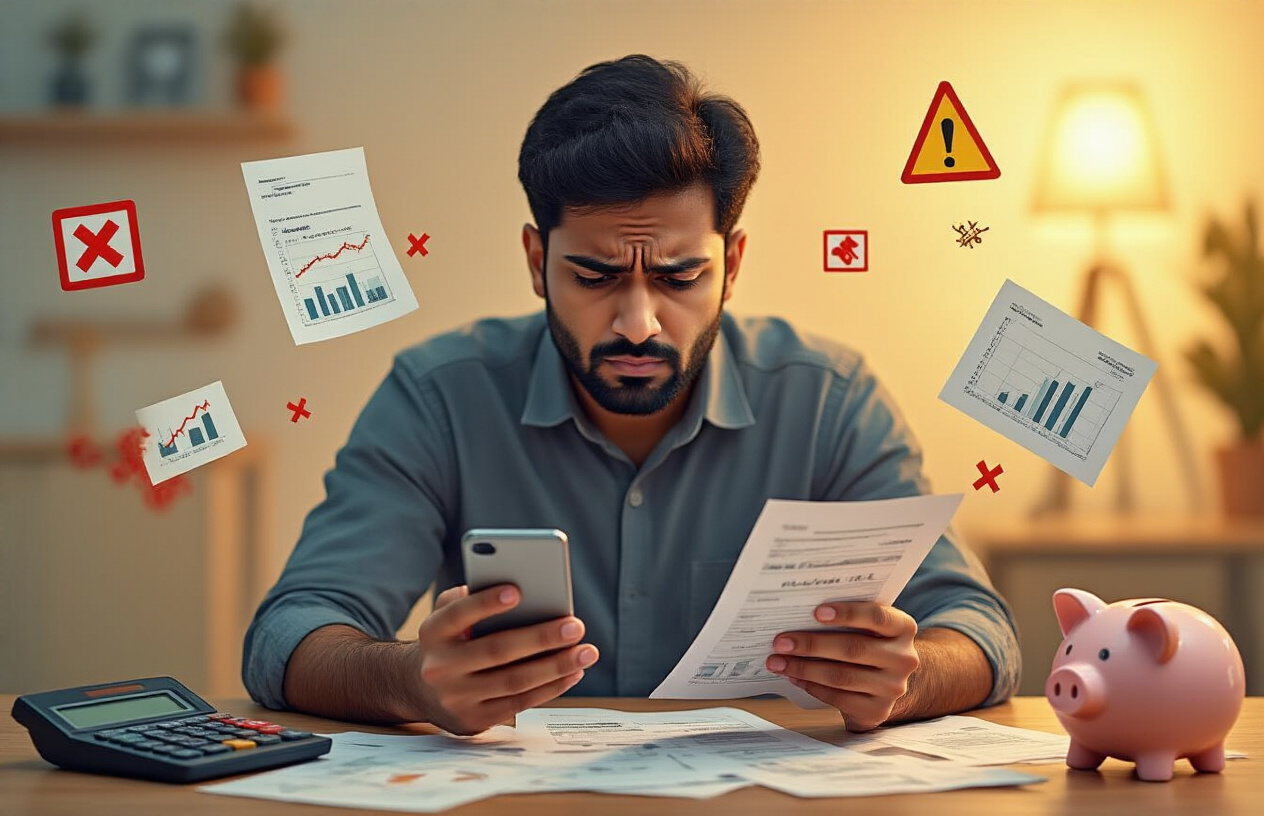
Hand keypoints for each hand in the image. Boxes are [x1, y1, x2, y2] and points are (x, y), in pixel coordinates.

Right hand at [413, 584, 598, 734]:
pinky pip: (519, 703)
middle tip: (575, 626)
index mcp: (433, 632)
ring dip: (556, 666)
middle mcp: (439, 667)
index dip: (486, 604)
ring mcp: (456, 698)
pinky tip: (574, 672)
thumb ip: (469, 599)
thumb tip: (513, 585)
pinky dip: (550, 687)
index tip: (517, 591)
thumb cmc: (449, 641)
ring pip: (514, 681)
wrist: (418, 689)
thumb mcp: (446, 616)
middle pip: (497, 650)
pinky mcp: (475, 720)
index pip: (458, 614)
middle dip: (541, 637)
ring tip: (586, 652)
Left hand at [765, 601, 917, 730]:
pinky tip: (794, 678)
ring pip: (842, 676)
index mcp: (902, 628)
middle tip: (780, 642)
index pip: (876, 616)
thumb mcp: (867, 626)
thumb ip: (846, 617)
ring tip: (778, 661)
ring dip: (804, 668)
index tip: (815, 612)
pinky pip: (839, 698)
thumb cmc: (868, 643)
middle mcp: (903, 658)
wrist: (888, 680)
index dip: (847, 613)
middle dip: (811, 644)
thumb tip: (797, 612)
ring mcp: (893, 687)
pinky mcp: (878, 710)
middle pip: (853, 648)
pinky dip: (812, 687)